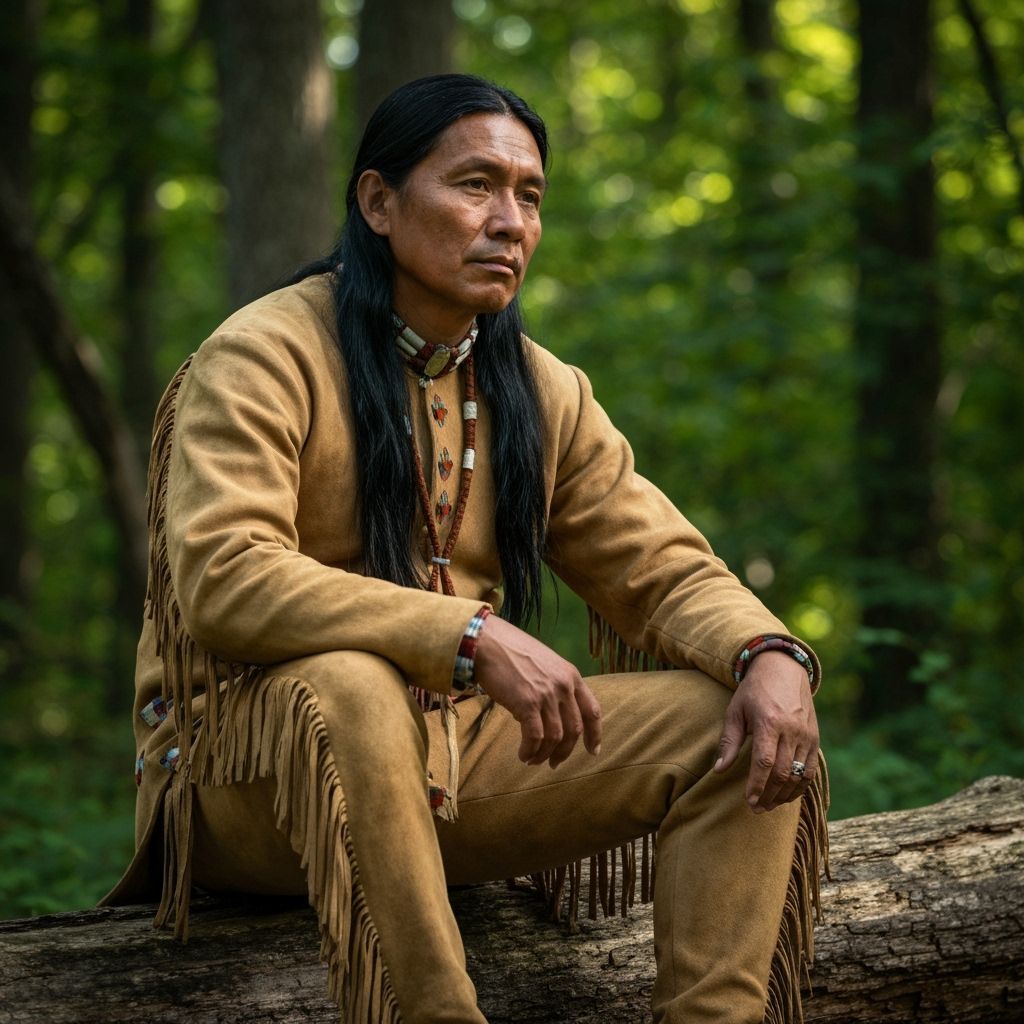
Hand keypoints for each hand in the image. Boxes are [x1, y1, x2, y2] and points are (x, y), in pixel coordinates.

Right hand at [473, 615, 602, 768]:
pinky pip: (534, 737)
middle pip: (574, 729)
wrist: (487, 642)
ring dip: (544, 754)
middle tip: (554, 763)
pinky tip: (523, 755)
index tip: (593, 751)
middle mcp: (563, 686)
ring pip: (555, 737)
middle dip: (565, 752)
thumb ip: (553, 686)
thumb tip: (544, 716)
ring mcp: (546, 694)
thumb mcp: (544, 663)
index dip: (595, 734)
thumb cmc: (510, 651)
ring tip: (532, 760)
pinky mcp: (527, 703)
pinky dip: (530, 751)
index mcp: (571, 675)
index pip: (592, 710)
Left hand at [713, 651, 818, 811]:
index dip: (757, 786)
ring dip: (784, 795)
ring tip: (770, 805)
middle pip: (783, 773)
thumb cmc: (754, 690)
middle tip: (757, 809)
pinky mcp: (815, 738)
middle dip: (769, 795)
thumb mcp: (736, 711)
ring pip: (798, 775)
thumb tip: (719, 769)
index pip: (765, 763)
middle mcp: (791, 730)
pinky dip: (800, 785)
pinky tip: (787, 794)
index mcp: (769, 722)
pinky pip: (810, 769)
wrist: (783, 669)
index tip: (750, 802)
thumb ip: (729, 741)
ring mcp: (806, 735)